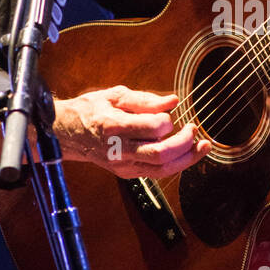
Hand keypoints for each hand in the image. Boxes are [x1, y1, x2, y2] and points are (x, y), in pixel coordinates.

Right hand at [53, 85, 211, 178]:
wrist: (67, 134)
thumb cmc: (90, 111)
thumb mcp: (114, 95)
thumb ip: (145, 99)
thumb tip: (172, 101)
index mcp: (113, 126)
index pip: (152, 128)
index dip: (167, 121)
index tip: (168, 114)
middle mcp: (118, 150)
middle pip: (160, 154)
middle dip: (184, 142)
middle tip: (194, 129)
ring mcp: (123, 165)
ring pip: (162, 168)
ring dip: (187, 158)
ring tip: (202, 146)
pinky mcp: (127, 173)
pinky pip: (157, 173)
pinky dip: (176, 164)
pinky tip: (187, 154)